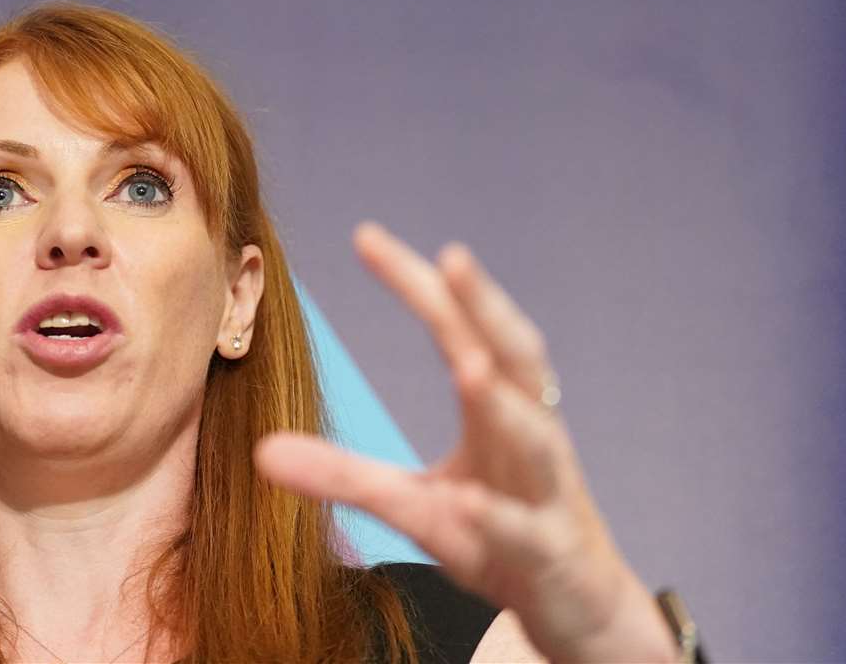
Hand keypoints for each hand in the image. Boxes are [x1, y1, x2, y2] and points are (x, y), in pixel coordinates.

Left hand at [254, 223, 676, 662]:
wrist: (583, 611)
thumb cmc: (500, 536)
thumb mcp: (420, 504)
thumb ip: (347, 473)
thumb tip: (261, 450)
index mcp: (498, 409)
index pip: (459, 330)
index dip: (420, 283)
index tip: (366, 235)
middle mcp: (530, 436)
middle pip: (517, 358)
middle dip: (487, 308)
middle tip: (454, 257)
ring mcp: (546, 493)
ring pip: (534, 439)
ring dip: (503, 403)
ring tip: (468, 368)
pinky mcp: (549, 554)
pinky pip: (525, 531)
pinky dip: (500, 515)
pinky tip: (472, 502)